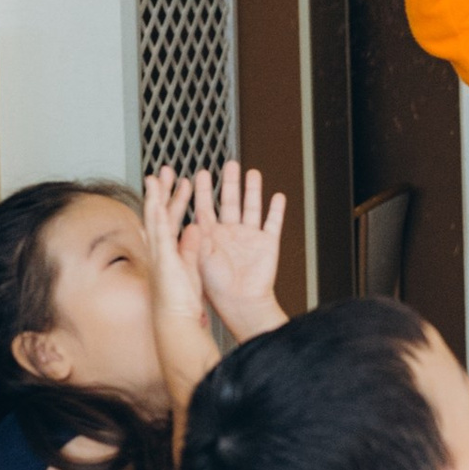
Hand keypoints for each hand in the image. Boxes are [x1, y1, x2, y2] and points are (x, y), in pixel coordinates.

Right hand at [141, 167, 209, 333]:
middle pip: (160, 213)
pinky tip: (156, 201)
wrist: (175, 321)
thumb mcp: (190, 266)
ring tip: (156, 177)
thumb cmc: (181, 300)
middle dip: (162, 191)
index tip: (182, 184)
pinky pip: (158, 234)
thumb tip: (196, 228)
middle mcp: (160, 249)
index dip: (176, 200)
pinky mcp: (162, 259)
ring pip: (154, 219)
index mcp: (169, 250)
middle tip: (165, 172)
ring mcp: (158, 253)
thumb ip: (192, 246)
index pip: (171, 219)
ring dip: (155, 197)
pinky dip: (156, 216)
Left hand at [186, 160, 287, 334]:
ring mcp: (249, 237)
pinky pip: (273, 223)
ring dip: (252, 190)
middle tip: (228, 165)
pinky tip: (277, 197)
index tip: (199, 173)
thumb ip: (193, 241)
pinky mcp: (267, 244)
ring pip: (251, 207)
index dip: (201, 190)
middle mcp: (229, 234)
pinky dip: (276, 210)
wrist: (241, 304)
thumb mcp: (197, 261)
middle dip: (229, 182)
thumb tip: (191, 222)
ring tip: (252, 173)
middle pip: (229, 201)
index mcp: (209, 237)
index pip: (203, 207)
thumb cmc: (216, 289)